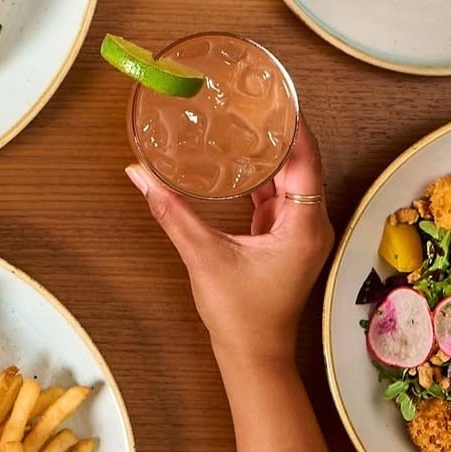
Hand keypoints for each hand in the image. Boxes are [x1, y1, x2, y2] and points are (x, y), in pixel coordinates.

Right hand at [127, 117, 335, 372]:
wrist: (252, 354)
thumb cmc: (241, 315)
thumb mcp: (202, 256)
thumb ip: (171, 211)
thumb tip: (141, 175)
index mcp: (302, 224)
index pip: (306, 159)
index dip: (295, 125)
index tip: (277, 96)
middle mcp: (309, 223)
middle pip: (301, 163)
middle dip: (281, 131)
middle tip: (256, 100)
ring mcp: (297, 232)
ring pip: (290, 179)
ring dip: (272, 154)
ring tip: (248, 122)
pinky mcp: (283, 239)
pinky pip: (278, 196)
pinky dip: (263, 177)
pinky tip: (241, 163)